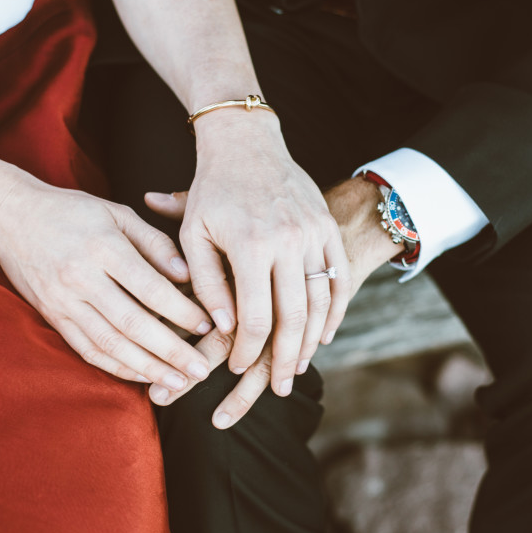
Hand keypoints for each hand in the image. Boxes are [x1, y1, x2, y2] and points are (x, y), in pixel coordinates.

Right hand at [0, 178, 213, 388]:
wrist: (10, 218)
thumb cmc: (72, 211)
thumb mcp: (117, 213)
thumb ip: (154, 243)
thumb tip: (187, 275)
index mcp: (103, 247)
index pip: (150, 288)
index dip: (181, 311)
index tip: (208, 325)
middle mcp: (82, 278)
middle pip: (133, 323)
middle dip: (171, 351)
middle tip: (202, 369)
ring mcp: (64, 302)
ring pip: (111, 344)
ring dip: (147, 368)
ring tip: (179, 382)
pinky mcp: (53, 318)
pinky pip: (88, 350)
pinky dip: (117, 367)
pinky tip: (143, 377)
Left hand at [145, 177, 402, 425]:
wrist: (248, 143)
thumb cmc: (212, 191)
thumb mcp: (193, 233)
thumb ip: (205, 282)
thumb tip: (221, 328)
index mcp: (251, 245)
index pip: (254, 317)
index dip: (246, 351)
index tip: (234, 370)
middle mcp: (288, 241)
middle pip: (293, 317)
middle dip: (283, 360)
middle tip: (277, 388)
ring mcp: (314, 236)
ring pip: (321, 302)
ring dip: (311, 341)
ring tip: (298, 368)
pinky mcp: (327, 231)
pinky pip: (338, 281)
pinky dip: (334, 312)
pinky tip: (322, 336)